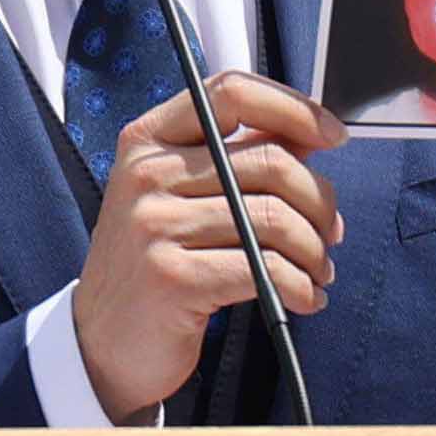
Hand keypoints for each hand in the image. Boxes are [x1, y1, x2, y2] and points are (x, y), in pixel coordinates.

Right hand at [67, 70, 344, 415]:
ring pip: (275, 218)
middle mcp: (147, 176)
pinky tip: (303, 297)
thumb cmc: (157, 264)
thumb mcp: (180, 197)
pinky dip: (299, 286)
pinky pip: (265, 268)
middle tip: (331, 233)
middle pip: (270, 161)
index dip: (294, 108)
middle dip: (320, 201)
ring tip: (318, 271)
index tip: (332, 136)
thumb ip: (238, 158)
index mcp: (149, 141)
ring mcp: (154, 226)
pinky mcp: (173, 278)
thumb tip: (310, 136)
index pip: (232, 93)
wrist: (104, 342)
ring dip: (314, 250)